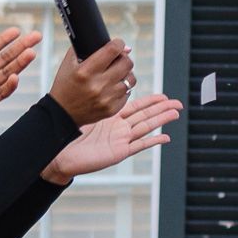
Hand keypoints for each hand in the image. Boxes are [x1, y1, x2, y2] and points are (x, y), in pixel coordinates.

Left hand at [43, 95, 181, 185]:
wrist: (59, 154)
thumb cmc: (66, 134)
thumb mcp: (82, 114)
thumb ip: (93, 103)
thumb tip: (97, 83)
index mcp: (110, 117)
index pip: (135, 106)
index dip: (150, 101)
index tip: (164, 96)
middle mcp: (119, 128)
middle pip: (145, 116)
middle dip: (162, 109)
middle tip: (178, 103)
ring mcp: (120, 140)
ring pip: (146, 127)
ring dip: (161, 121)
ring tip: (176, 114)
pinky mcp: (119, 152)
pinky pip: (139, 146)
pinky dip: (153, 142)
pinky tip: (166, 138)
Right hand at [48, 39, 134, 125]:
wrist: (62, 113)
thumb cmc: (66, 85)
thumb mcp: (69, 63)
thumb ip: (87, 48)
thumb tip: (122, 46)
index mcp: (85, 71)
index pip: (112, 51)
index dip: (118, 44)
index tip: (118, 44)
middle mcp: (97, 85)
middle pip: (126, 64)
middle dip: (124, 58)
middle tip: (119, 59)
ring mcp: (106, 98)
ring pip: (131, 79)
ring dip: (126, 74)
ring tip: (118, 73)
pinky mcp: (112, 109)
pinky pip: (128, 93)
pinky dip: (123, 88)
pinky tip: (113, 87)